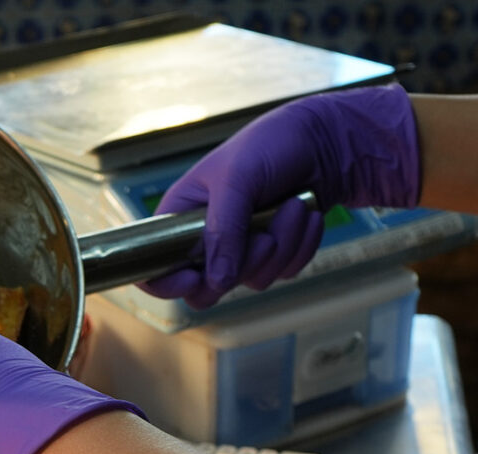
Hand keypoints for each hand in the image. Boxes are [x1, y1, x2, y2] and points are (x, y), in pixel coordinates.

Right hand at [142, 85, 420, 308]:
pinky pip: (284, 272)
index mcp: (180, 216)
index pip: (151, 265)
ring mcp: (242, 250)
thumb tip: (216, 282)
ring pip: (253, 281)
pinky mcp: (275, 255)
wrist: (326, 141)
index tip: (195, 278)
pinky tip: (307, 213)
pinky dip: (302, 245)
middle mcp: (206, 239)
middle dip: (244, 263)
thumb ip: (223, 230)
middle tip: (265, 236)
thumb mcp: (238, 179)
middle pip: (207, 288)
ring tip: (294, 205)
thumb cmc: (270, 145)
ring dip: (283, 244)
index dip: (164, 282)